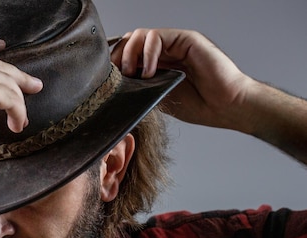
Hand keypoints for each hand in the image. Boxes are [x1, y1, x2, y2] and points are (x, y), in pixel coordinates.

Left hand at [111, 28, 306, 164]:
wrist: (226, 107)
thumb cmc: (199, 106)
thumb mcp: (157, 98)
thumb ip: (139, 87)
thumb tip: (113, 87)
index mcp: (156, 63)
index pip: (125, 53)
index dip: (113, 63)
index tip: (106, 80)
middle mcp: (164, 50)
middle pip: (128, 41)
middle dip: (117, 57)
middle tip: (116, 77)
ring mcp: (175, 43)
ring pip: (139, 35)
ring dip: (129, 53)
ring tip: (131, 73)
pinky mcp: (186, 39)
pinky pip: (157, 36)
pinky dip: (147, 53)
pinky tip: (150, 72)